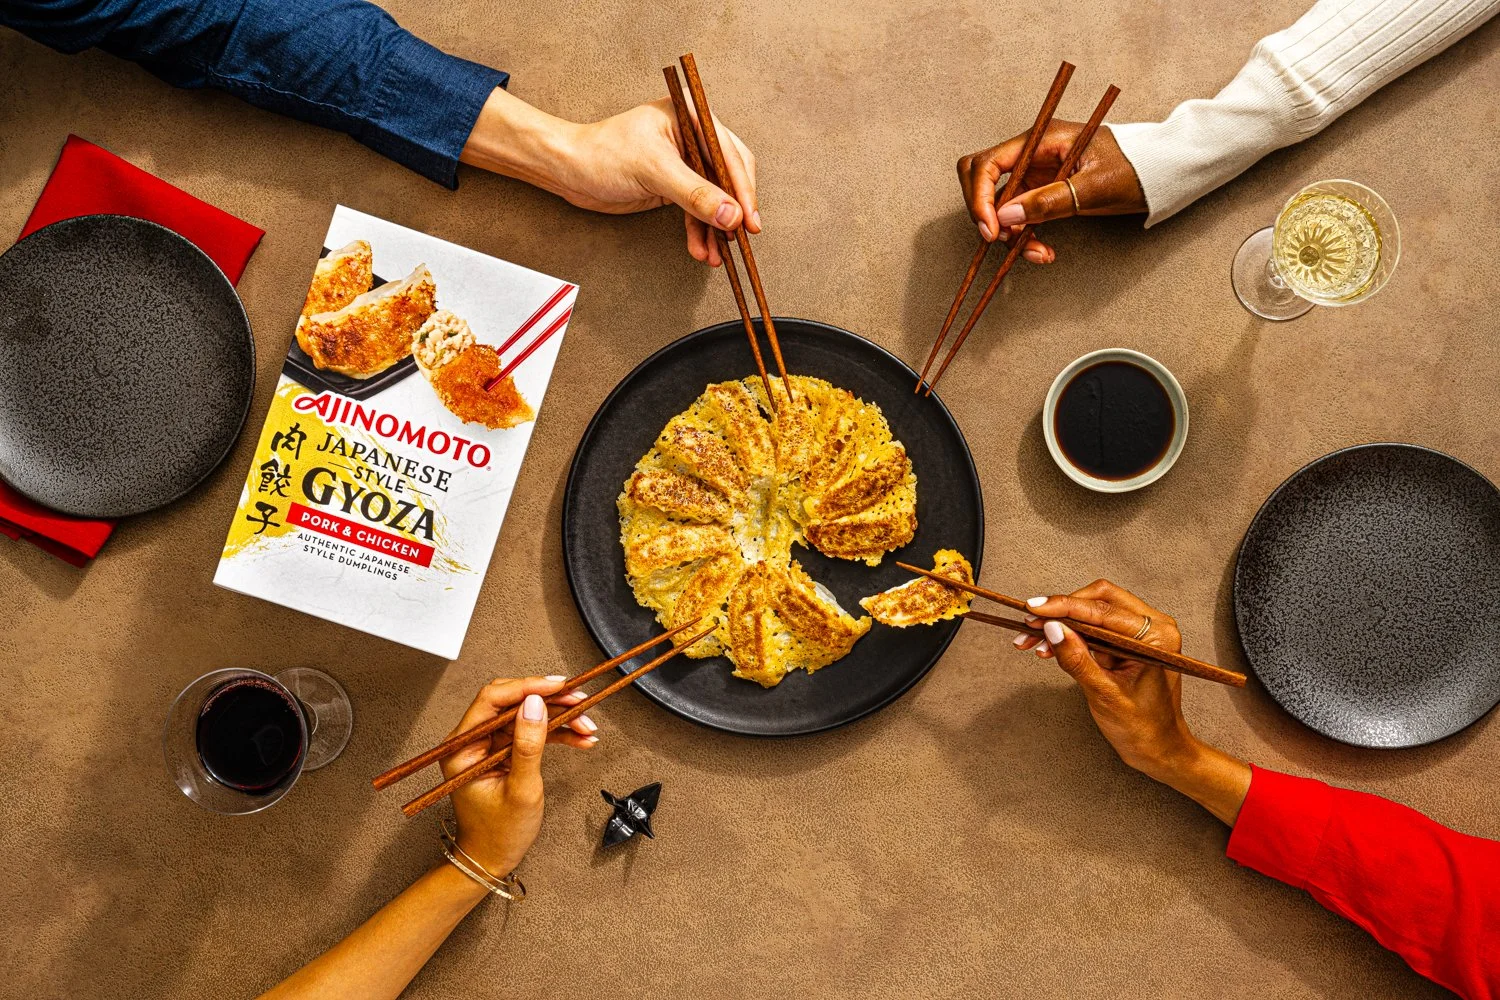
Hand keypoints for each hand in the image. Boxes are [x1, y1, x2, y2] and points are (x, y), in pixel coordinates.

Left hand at [441, 676, 599, 874]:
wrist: (491, 859)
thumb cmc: (498, 834)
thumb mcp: (520, 790)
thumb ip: (528, 745)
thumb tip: (535, 704)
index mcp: (462, 748)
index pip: (492, 700)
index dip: (527, 688)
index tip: (557, 686)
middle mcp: (472, 742)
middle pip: (512, 703)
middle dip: (549, 701)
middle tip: (579, 701)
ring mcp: (488, 747)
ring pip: (526, 716)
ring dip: (559, 718)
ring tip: (587, 726)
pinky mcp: (504, 753)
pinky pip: (531, 733)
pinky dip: (557, 734)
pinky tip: (579, 738)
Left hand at [462, 89, 758, 266]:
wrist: (570, 171)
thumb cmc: (602, 154)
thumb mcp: (653, 171)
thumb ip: (695, 193)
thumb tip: (730, 214)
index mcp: (690, 117)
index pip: (730, 154)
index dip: (743, 189)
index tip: (748, 219)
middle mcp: (691, 137)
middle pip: (728, 178)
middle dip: (730, 212)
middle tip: (738, 238)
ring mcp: (684, 162)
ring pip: (713, 199)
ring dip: (715, 229)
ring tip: (717, 254)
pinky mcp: (673, 184)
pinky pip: (696, 210)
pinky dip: (700, 231)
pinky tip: (702, 249)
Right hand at [957, 121, 1144, 262]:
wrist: (1158, 173)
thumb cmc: (1134, 169)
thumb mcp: (1093, 187)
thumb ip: (1048, 200)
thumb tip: (1005, 217)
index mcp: (1041, 141)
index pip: (987, 164)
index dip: (980, 197)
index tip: (991, 229)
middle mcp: (1032, 153)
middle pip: (982, 180)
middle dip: (986, 214)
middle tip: (1002, 240)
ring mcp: (1035, 172)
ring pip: (999, 204)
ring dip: (1009, 233)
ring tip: (1036, 252)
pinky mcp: (1043, 190)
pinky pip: (1019, 216)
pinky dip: (1024, 236)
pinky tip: (1043, 249)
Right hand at [1013, 580, 1249, 824]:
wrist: (1158, 749)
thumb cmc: (1142, 727)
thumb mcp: (1104, 695)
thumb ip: (1078, 659)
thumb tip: (1052, 629)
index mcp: (1156, 637)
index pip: (1104, 610)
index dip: (1065, 607)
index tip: (1034, 608)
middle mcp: (1153, 626)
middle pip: (1099, 599)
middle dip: (1061, 610)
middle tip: (1030, 623)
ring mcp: (1140, 632)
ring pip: (1092, 611)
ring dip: (1060, 623)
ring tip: (1030, 640)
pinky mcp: (1126, 641)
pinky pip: (1092, 627)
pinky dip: (1069, 635)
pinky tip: (1045, 648)